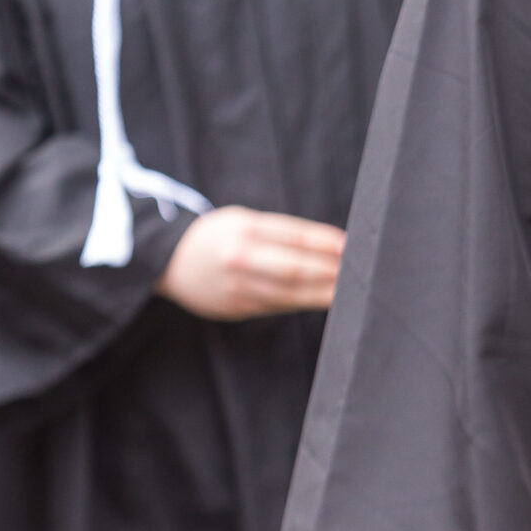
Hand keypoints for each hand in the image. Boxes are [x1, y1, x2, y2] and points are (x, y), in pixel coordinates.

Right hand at [157, 206, 344, 318]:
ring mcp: (238, 288)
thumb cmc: (219, 236)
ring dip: (322, 294)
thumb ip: (283, 233)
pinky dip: (303, 304)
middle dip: (330, 273)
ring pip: (289, 294)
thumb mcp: (245, 221)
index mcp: (245, 230)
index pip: (294, 236)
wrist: (171, 262)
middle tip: (359, 274)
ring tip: (349, 292)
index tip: (351, 247)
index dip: (326, 243)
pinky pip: (278, 307)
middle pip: (294, 269)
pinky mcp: (238, 309)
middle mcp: (240, 259)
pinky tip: (323, 301)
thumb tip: (332, 245)